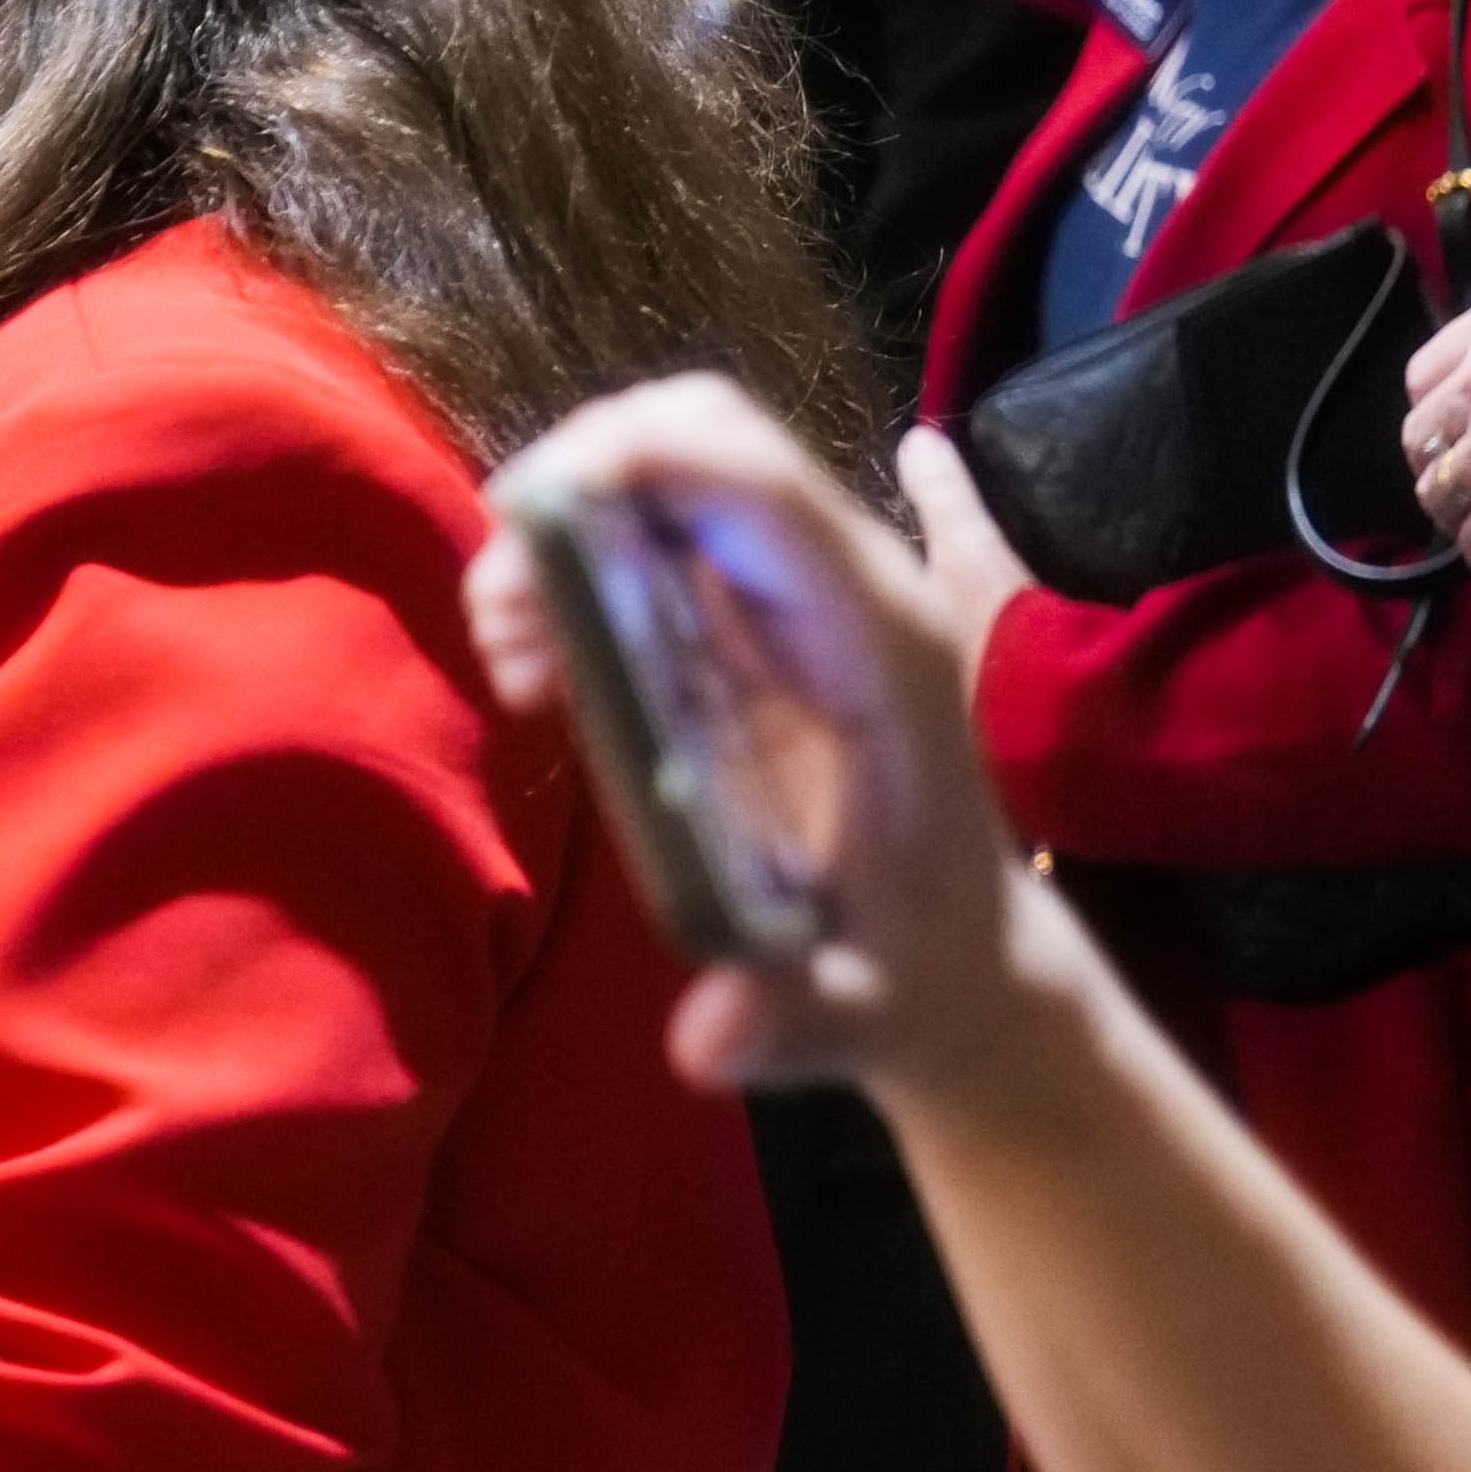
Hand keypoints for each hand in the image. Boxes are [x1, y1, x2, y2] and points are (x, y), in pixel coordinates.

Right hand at [472, 382, 1076, 1097]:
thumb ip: (781, 1023)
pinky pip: (657, 526)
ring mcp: (801, 590)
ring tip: (517, 656)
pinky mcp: (758, 615)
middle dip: (579, 477)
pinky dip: (576, 562)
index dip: (639, 461)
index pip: (765, 480)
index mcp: (881, 640)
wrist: (965, 968)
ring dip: (564, 523)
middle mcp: (846, 585)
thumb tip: (703, 1040)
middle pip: (705, 431)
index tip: (525, 529)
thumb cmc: (915, 976)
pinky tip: (545, 667)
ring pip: (670, 463)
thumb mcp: (854, 1015)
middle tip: (505, 609)